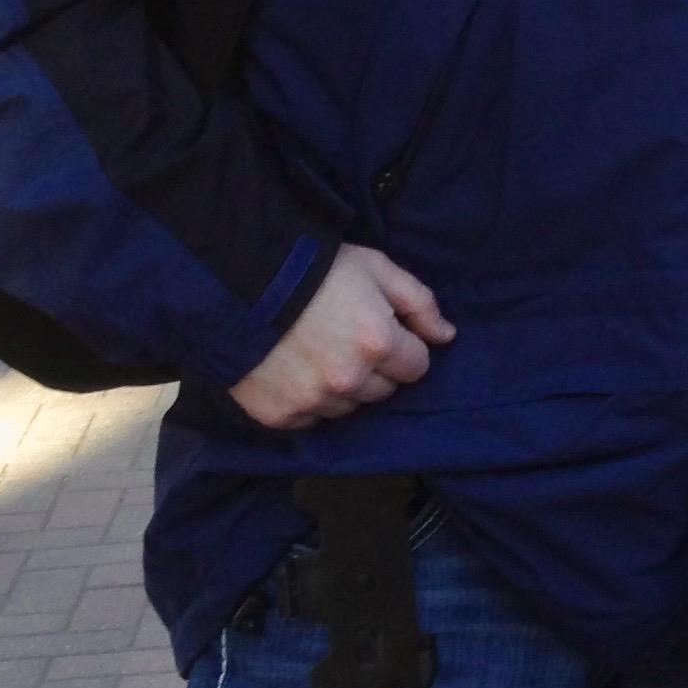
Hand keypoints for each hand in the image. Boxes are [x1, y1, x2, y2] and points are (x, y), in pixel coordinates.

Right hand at [230, 246, 454, 430]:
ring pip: (349, 407)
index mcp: (378, 344)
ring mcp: (312, 402)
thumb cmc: (318, 270)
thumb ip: (420, 304)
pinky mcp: (280, 416)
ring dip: (344, 387)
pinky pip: (312, 419)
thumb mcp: (377, 269)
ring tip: (320, 351)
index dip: (405, 347)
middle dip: (376, 368)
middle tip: (348, 338)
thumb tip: (447, 337)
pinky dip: (310, 400)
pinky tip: (296, 369)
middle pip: (384, 390)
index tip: (385, 331)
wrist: (241, 283)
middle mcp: (348, 380)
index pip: (417, 367)